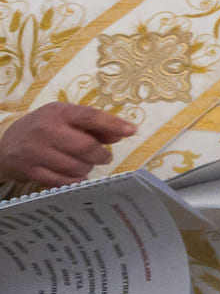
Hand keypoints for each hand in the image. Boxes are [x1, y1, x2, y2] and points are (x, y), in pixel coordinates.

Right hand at [0, 100, 133, 187]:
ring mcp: (36, 152)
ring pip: (77, 166)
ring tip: (82, 163)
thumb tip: (122, 133)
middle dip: (101, 155)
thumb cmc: (42, 130)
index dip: (113, 124)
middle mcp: (45, 130)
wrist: (3, 145)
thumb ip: (93, 125)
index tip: (132, 131)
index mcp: (57, 112)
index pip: (90, 116)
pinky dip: (74, 180)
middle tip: (102, 156)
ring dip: (87, 168)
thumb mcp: (64, 119)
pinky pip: (64, 181)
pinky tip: (72, 174)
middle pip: (87, 147)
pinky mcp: (31, 171)